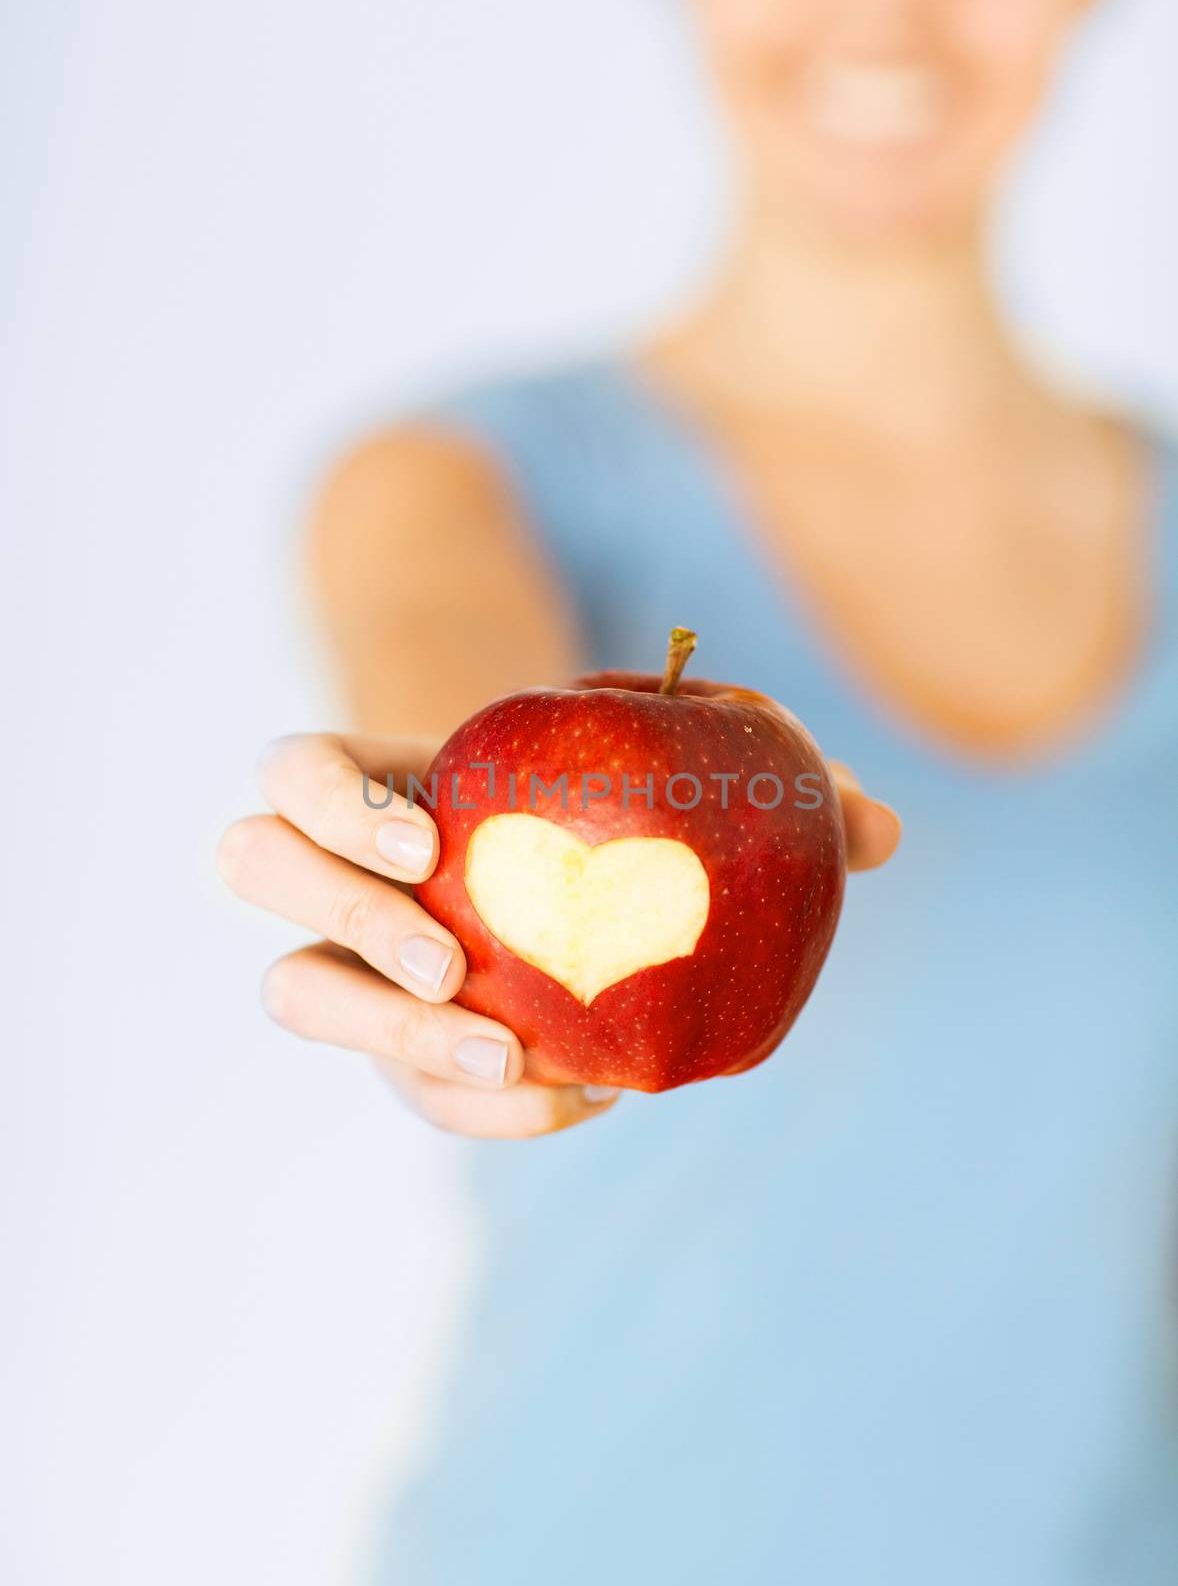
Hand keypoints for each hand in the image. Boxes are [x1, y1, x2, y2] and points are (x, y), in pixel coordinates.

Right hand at [218, 735, 899, 1139]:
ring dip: (389, 1033)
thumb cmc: (620, 813)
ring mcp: (361, 968)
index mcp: (394, 781)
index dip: (333, 805)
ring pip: (297, 992)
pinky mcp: (404, 1053)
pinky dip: (486, 1107)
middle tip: (454, 966)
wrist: (569, 890)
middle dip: (342, 914)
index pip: (297, 770)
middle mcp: (349, 872)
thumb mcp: (683, 780)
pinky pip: (412, 1090)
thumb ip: (773, 788)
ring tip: (512, 1059)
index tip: (433, 844)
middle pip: (256, 866)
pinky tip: (579, 1095)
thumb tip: (881, 830)